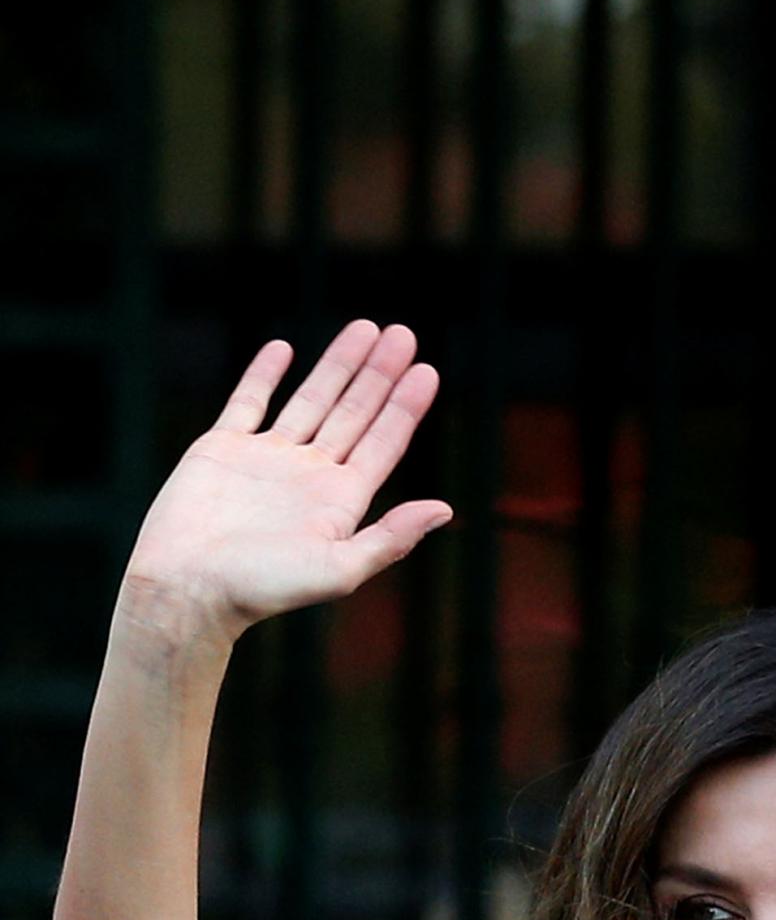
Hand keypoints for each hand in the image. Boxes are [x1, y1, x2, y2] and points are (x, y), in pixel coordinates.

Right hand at [120, 321, 449, 646]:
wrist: (185, 590)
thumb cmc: (261, 589)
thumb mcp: (339, 569)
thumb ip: (391, 538)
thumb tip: (446, 510)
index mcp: (341, 500)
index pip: (384, 442)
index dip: (406, 407)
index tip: (428, 370)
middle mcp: (309, 474)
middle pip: (355, 413)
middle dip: (379, 374)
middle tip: (403, 334)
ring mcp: (266, 459)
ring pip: (310, 399)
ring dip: (337, 365)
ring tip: (364, 329)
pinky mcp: (221, 450)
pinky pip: (247, 403)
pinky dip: (264, 375)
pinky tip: (284, 348)